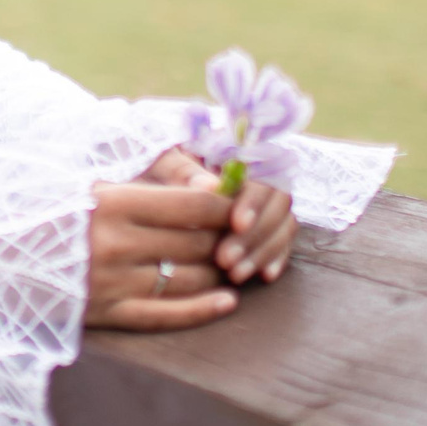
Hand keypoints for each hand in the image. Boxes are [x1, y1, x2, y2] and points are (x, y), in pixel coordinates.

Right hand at [84, 158, 237, 331]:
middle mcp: (115, 244)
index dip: (228, 206)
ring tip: (235, 263)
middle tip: (245, 234)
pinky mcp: (106, 314)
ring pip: (188, 279)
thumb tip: (210, 189)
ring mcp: (112, 283)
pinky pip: (166, 316)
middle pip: (198, 243)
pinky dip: (203, 311)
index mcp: (112, 203)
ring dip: (220, 272)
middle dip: (229, 239)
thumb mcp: (92, 186)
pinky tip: (227, 303)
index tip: (242, 204)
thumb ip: (146, 186)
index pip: (194, 206)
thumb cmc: (47, 210)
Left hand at [143, 146, 299, 286]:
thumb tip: (211, 187)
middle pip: (278, 200)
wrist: (143, 196)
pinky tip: (264, 275)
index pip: (260, 170)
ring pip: (283, 223)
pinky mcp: (265, 226)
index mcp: (235, 149)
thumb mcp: (157, 166)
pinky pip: (282, 240)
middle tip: (226, 261)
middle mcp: (257, 171)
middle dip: (256, 234)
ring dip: (263, 251)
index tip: (236, 224)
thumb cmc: (149, 172)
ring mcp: (265, 200)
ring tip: (235, 274)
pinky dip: (275, 257)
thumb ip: (181, 171)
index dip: (253, 199)